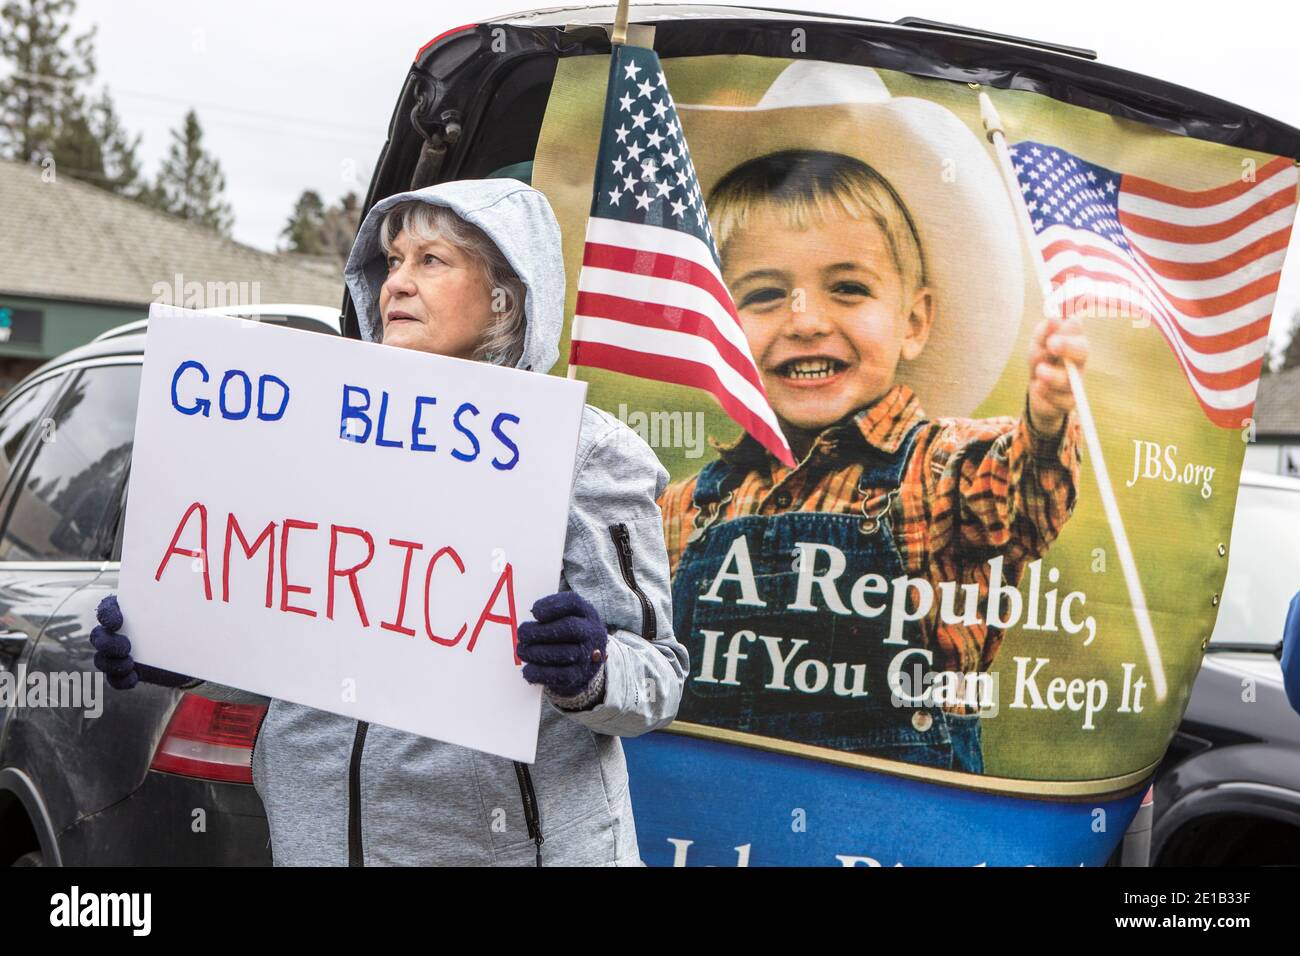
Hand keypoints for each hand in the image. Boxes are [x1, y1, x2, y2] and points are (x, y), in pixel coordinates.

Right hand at [89, 594, 192, 689]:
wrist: (191, 656)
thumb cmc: (183, 627)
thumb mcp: (181, 614)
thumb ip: (176, 605)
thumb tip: (191, 593)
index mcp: (127, 612)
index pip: (107, 608)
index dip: (107, 614)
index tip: (117, 622)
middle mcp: (118, 632)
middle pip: (98, 636)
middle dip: (108, 643)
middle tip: (127, 647)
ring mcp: (118, 654)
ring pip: (101, 659)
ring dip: (112, 664)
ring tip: (130, 664)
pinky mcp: (124, 673)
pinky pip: (113, 679)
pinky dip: (121, 680)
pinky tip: (134, 677)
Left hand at [516, 591, 606, 697]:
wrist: (586, 663)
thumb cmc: (568, 635)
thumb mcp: (566, 617)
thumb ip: (548, 616)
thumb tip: (526, 627)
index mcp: (587, 613)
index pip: (573, 603)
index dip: (552, 606)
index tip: (534, 612)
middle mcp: (593, 632)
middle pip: (569, 627)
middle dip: (540, 631)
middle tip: (522, 633)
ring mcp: (590, 656)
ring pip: (564, 653)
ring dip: (537, 652)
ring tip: (522, 650)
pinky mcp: (581, 676)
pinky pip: (560, 675)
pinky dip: (540, 673)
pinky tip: (528, 670)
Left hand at [1028, 313, 1088, 436]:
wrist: (1038, 388)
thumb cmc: (1041, 359)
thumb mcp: (1038, 344)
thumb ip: (1044, 332)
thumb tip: (1054, 318)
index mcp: (1072, 340)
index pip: (1075, 329)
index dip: (1067, 326)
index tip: (1053, 320)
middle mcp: (1078, 360)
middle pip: (1082, 351)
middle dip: (1067, 346)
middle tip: (1051, 344)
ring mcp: (1076, 381)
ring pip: (1068, 379)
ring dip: (1053, 375)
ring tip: (1039, 371)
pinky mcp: (1069, 401)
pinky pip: (1062, 400)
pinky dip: (1046, 393)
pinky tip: (1038, 388)